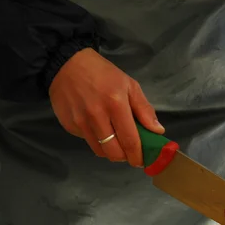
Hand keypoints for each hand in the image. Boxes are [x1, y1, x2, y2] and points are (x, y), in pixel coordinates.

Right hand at [48, 47, 164, 166]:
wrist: (66, 64)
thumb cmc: (103, 73)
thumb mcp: (129, 85)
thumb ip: (144, 109)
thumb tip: (157, 131)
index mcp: (116, 104)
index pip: (130, 141)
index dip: (137, 156)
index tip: (142, 161)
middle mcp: (97, 116)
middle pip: (114, 153)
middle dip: (124, 157)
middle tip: (129, 152)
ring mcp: (80, 123)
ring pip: (99, 151)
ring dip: (110, 151)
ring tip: (115, 141)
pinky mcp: (69, 126)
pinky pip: (87, 141)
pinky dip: (96, 140)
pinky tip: (98, 128)